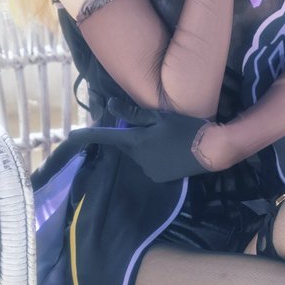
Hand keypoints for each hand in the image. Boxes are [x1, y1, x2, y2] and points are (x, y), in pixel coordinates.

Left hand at [30, 97, 213, 186]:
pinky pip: (150, 163)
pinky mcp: (159, 177)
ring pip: (139, 153)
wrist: (211, 151)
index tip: (72, 135)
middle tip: (149, 125)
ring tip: (165, 136)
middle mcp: (137, 159)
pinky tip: (170, 148)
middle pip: (126, 144)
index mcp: (135, 142)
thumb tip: (110, 106)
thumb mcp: (160, 116)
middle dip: (131, 135)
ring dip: (144, 145)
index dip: (88, 135)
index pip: (106, 137)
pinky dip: (154, 155)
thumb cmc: (186, 129)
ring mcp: (148, 171)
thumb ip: (133, 113)